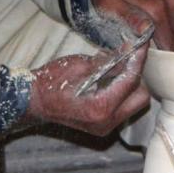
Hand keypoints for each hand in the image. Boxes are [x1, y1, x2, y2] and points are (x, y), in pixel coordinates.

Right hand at [24, 42, 150, 135]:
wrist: (32, 102)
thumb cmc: (50, 82)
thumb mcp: (79, 65)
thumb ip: (107, 62)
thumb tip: (127, 52)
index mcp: (101, 107)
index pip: (131, 81)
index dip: (138, 60)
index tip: (142, 45)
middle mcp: (107, 122)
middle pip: (140, 97)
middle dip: (136, 77)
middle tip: (127, 58)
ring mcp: (105, 127)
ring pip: (133, 104)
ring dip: (128, 86)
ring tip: (115, 68)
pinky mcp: (102, 126)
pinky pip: (121, 109)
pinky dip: (119, 93)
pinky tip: (108, 79)